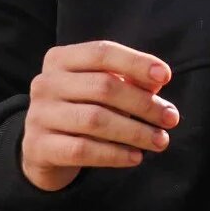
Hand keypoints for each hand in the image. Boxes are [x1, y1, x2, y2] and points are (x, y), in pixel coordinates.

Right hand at [23, 40, 179, 191]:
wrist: (43, 148)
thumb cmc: (82, 109)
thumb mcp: (101, 90)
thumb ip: (127, 81)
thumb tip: (157, 81)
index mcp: (61, 59)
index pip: (102, 53)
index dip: (136, 62)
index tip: (166, 77)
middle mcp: (45, 83)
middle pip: (103, 87)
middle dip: (143, 103)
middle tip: (170, 118)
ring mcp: (38, 115)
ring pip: (95, 120)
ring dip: (135, 131)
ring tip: (160, 140)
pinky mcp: (39, 146)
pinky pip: (83, 150)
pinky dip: (114, 154)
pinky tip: (136, 157)